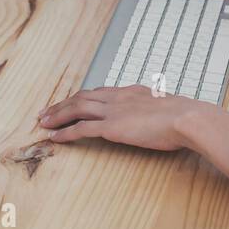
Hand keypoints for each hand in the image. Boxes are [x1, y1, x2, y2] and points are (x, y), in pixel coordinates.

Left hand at [38, 84, 213, 150]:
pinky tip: (55, 137)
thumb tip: (159, 118)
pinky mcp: (111, 127)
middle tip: (46, 112)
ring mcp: (113, 111)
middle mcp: (118, 97)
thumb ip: (155, 111)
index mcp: (131, 92)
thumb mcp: (167, 108)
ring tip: (43, 123)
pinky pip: (81, 128)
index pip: (99, 92)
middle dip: (62, 105)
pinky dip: (65, 133)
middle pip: (82, 97)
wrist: (185, 118)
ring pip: (76, 109)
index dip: (82, 98)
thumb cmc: (183, 117)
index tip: (71, 102)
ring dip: (57, 116)